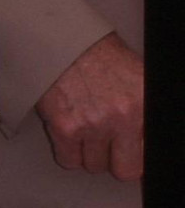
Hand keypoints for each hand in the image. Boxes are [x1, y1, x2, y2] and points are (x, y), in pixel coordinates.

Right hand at [35, 31, 142, 179]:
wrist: (59, 38)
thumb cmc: (96, 54)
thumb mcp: (135, 78)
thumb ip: (142, 111)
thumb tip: (142, 140)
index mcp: (144, 102)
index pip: (148, 155)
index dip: (137, 153)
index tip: (130, 152)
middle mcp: (123, 116)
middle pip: (125, 169)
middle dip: (114, 157)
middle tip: (106, 140)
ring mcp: (94, 124)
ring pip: (94, 165)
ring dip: (88, 151)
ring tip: (84, 126)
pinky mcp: (65, 128)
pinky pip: (69, 161)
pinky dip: (67, 151)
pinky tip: (68, 130)